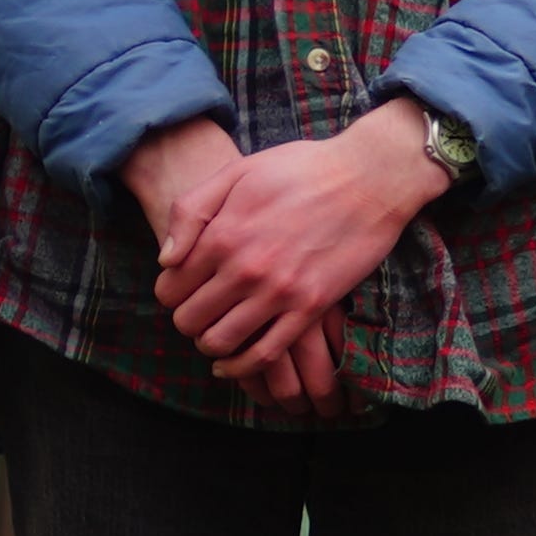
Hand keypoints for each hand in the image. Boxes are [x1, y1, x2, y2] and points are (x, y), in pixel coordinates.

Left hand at [153, 104, 446, 403]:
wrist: (370, 177)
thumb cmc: (303, 169)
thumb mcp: (238, 171)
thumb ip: (191, 211)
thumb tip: (165, 259)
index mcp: (222, 234)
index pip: (170, 287)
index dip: (170, 293)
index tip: (183, 289)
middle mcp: (245, 268)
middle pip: (189, 319)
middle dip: (187, 319)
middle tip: (201, 311)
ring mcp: (279, 291)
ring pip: (220, 341)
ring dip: (210, 344)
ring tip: (216, 333)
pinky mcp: (311, 307)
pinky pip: (265, 354)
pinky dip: (241, 366)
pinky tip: (232, 364)